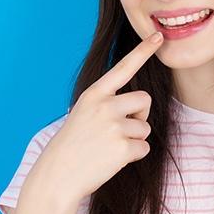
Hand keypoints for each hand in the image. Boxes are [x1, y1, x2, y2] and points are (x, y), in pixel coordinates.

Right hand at [25, 32, 163, 201]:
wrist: (56, 177)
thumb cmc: (71, 146)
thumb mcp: (83, 114)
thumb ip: (107, 103)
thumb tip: (140, 103)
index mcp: (93, 94)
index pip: (123, 68)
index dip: (143, 52)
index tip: (158, 36)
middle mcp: (104, 106)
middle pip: (144, 100)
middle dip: (140, 115)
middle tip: (120, 130)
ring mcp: (114, 126)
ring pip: (144, 128)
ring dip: (133, 140)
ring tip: (108, 148)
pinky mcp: (122, 147)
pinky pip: (144, 148)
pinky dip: (133, 156)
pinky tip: (112, 160)